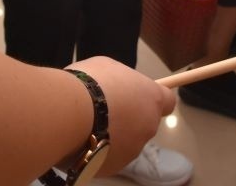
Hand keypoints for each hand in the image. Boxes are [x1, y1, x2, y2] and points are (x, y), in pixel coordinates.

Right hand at [69, 56, 176, 174]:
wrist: (67, 116)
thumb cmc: (90, 83)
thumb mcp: (108, 67)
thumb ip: (121, 82)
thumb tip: (118, 90)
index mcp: (151, 99)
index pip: (168, 101)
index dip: (154, 99)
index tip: (139, 97)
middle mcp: (148, 128)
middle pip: (143, 123)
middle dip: (128, 118)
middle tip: (103, 110)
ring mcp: (132, 151)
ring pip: (125, 142)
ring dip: (113, 135)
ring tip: (87, 126)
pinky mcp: (113, 168)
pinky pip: (108, 156)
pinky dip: (98, 149)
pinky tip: (81, 140)